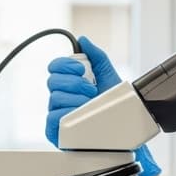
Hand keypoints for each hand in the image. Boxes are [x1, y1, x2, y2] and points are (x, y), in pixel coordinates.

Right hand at [45, 36, 160, 175]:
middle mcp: (61, 98)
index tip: (82, 70)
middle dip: (75, 83)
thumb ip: (97, 58)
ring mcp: (57, 115)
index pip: (55, 67)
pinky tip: (80, 116)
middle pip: (53, 80)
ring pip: (55, 98)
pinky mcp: (55, 132)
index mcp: (70, 83)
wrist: (123, 135)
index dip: (65, 65)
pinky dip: (67, 115)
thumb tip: (83, 41)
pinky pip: (52, 118)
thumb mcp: (110, 78)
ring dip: (76, 100)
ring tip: (90, 107)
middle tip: (91, 90)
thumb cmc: (115, 110)